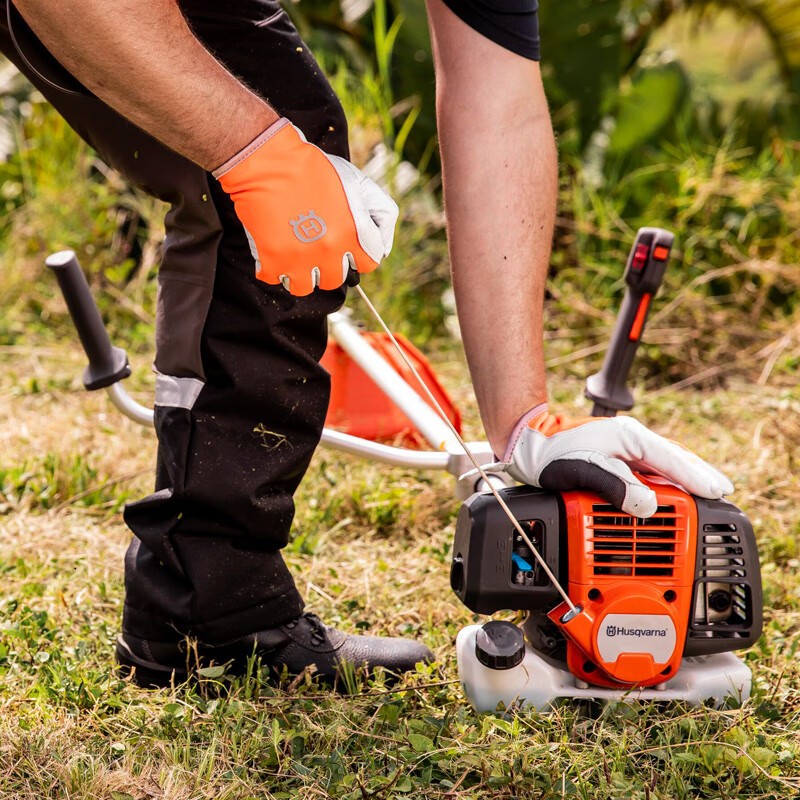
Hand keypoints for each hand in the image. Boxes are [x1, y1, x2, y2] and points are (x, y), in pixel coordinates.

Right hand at [214, 118, 397, 295]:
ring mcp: (300, 258)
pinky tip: (273, 251)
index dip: (358, 254)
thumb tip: (383, 247)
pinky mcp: (272, 259)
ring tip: (295, 255)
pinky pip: (275, 279)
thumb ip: (380, 212)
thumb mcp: (358, 182)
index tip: (346, 246)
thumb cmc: (312, 168)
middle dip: (328, 264)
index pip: (368, 264)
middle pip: (335, 278)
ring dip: (301, 273)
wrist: (268, 160)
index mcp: (354, 233)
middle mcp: (330, 250)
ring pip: (306, 287)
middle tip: (316, 246)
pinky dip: (273, 269)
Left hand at [485, 404, 733, 516]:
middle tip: (720, 496)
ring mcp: (624, 450)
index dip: (697, 476)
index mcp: (629, 437)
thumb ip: (616, 487)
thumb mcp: (584, 470)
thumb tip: (648, 506)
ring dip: (682, 483)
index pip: (673, 458)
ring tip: (703, 498)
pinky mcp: (616, 461)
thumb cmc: (551, 454)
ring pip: (663, 467)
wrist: (527, 448)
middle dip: (697, 478)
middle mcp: (631, 442)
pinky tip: (669, 498)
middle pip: (674, 461)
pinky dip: (663, 485)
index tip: (717, 491)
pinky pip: (648, 473)